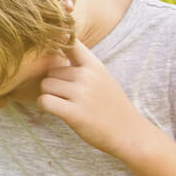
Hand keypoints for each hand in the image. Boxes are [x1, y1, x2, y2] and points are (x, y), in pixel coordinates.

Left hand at [38, 41, 149, 158]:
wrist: (131, 135)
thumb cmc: (111, 106)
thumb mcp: (102, 77)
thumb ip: (81, 64)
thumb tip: (55, 45)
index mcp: (94, 66)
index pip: (70, 42)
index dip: (56, 40)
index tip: (47, 40)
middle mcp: (87, 76)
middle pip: (50, 72)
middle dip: (55, 84)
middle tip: (71, 98)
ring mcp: (81, 94)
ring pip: (45, 86)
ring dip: (50, 96)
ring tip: (67, 105)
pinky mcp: (75, 113)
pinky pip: (44, 101)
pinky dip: (45, 106)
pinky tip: (57, 111)